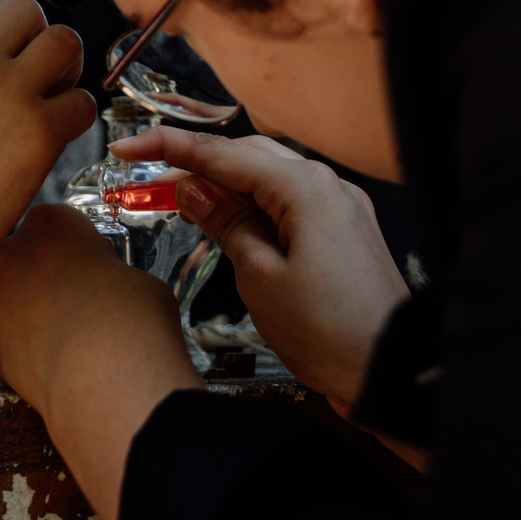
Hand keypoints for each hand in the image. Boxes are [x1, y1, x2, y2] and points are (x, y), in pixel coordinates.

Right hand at [0, 0, 97, 288]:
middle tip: (38, 86)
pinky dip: (75, 123)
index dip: (10, 47)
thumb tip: (7, 68)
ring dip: (67, 74)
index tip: (4, 80)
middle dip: (43, 45)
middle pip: (33, 14)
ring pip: (68, 43)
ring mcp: (10, 90)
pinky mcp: (40, 130)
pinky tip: (51, 146)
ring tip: (50, 109)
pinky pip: (83, 104)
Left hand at [0, 205, 197, 519]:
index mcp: (50, 224)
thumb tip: (116, 288)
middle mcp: (9, 257)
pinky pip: (10, 343)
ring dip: (31, 317)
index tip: (85, 261)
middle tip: (78, 302)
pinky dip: (29, 352)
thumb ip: (114, 273)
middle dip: (42, 278)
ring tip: (74, 342)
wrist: (110, 385)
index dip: (71, 242)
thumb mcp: (142, 283)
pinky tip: (62, 368)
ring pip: (10, 303)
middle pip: (20, 258)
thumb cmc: (138, 325)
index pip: (52, 218)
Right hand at [113, 129, 406, 413]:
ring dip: (227, 187)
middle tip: (151, 184)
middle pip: (248, 157)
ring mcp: (342, 208)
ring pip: (271, 179)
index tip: (129, 148)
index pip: (223, 155)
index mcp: (305, 188)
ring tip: (185, 206)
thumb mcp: (259, 276)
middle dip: (198, 165)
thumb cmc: (329, 331)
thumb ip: (224, 223)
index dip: (169, 149)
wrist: (391, 371)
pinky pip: (292, 204)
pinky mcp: (346, 232)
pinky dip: (257, 207)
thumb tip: (193, 189)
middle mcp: (328, 186)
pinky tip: (233, 225)